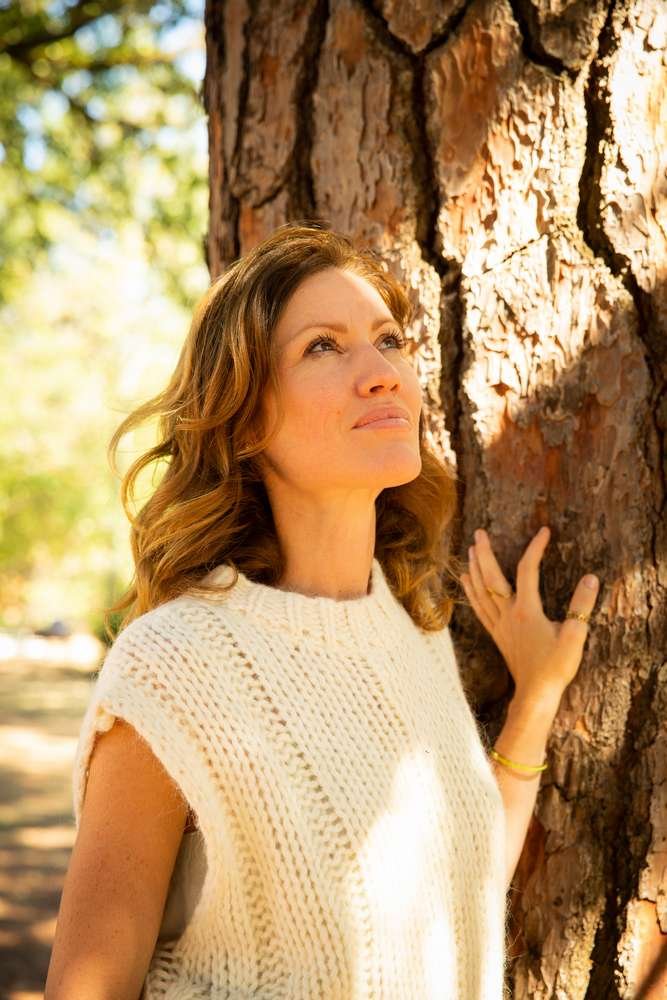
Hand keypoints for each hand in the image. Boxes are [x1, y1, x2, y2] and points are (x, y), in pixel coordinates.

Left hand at [460, 526, 598, 704]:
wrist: (536, 694)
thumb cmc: (556, 668)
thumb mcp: (575, 636)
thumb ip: (581, 606)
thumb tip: (591, 578)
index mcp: (526, 611)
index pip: (528, 570)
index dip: (535, 548)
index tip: (544, 531)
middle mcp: (508, 614)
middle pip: (491, 577)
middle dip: (484, 553)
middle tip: (479, 532)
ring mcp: (499, 625)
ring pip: (481, 591)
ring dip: (475, 568)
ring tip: (470, 549)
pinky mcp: (496, 635)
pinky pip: (478, 607)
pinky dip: (471, 590)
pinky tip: (465, 580)